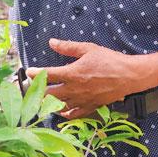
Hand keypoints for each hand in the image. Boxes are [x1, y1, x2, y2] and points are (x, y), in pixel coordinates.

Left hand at [25, 39, 155, 119]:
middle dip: (37, 92)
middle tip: (29, 89)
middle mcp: (75, 89)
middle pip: (49, 94)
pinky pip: (74, 114)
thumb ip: (68, 47)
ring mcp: (82, 100)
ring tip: (40, 100)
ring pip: (59, 106)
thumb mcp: (88, 49)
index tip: (28, 72)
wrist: (129, 75)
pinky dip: (65, 114)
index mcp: (73, 73)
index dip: (35, 74)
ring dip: (48, 104)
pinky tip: (60, 111)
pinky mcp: (91, 106)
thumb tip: (51, 42)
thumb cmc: (109, 60)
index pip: (48, 75)